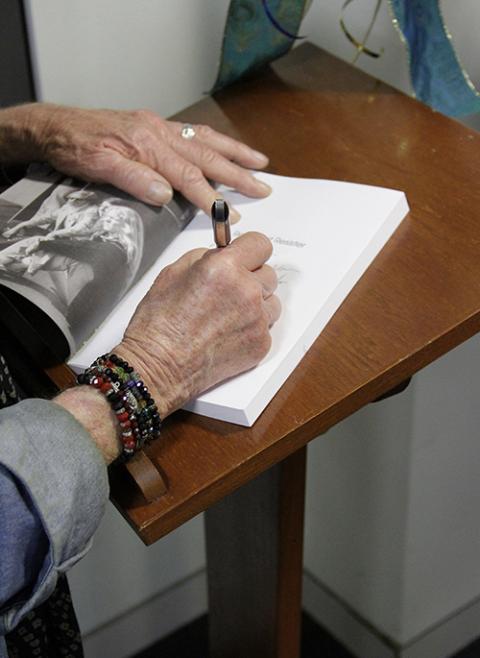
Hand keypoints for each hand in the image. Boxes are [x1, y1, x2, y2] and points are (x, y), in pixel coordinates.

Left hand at [0, 103, 270, 218]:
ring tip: (260, 162)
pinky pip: (194, 133)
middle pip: (207, 156)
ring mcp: (160, 128)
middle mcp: (160, 134)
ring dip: (235, 153)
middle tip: (263, 188)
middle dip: (238, 173)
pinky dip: (215, 142)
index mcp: (149, 145)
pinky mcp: (156, 127)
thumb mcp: (98, 166)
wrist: (56, 127)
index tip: (230, 215)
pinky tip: (224, 149)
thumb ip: (133, 179)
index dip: (211, 197)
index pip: (187, 176)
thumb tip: (165, 194)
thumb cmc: (75, 147)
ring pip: (206, 140)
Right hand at [115, 232, 280, 417]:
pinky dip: (252, 328)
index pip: (260, 244)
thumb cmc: (159, 325)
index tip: (245, 256)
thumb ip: (205, 257)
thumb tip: (223, 254)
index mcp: (225, 267)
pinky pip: (266, 327)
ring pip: (271, 301)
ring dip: (256, 304)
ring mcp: (257, 320)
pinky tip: (227, 333)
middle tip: (229, 290)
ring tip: (228, 315)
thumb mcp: (173, 273)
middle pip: (268, 273)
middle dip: (251, 278)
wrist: (160, 365)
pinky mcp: (261, 344)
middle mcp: (247, 291)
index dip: (250, 250)